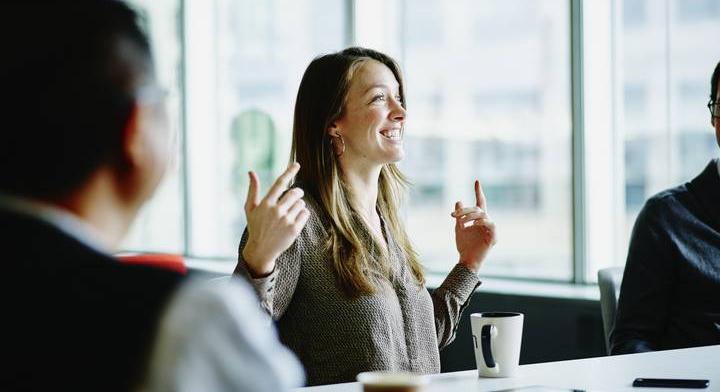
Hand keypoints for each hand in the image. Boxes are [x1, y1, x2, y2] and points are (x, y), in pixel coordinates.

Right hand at [242, 162, 309, 276]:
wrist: (261, 250)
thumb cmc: (255, 226)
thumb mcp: (250, 208)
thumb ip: (252, 189)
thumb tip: (251, 172)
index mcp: (266, 204)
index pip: (280, 183)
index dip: (289, 172)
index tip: (297, 164)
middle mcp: (276, 211)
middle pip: (295, 193)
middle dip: (298, 193)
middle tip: (296, 195)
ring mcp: (285, 220)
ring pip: (301, 203)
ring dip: (299, 205)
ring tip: (292, 211)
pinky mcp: (294, 229)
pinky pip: (305, 214)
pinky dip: (303, 213)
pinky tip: (296, 218)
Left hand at [451, 180, 496, 272]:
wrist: (466, 259)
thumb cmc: (464, 245)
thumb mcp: (459, 228)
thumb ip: (459, 215)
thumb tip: (458, 200)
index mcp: (478, 219)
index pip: (480, 202)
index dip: (478, 191)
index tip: (477, 180)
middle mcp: (486, 222)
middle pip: (478, 209)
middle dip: (466, 210)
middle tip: (454, 215)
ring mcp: (490, 229)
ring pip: (483, 215)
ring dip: (471, 216)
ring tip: (461, 221)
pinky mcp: (494, 237)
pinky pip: (490, 225)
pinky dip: (482, 222)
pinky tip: (474, 224)